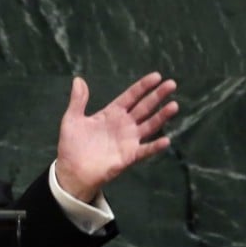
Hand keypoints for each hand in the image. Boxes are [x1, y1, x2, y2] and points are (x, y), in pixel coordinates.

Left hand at [55, 72, 177, 202]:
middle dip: (157, 96)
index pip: (131, 96)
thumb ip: (78, 101)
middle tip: (171, 84)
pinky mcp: (129, 156)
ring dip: (162, 116)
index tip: (157, 76)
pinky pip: (145, 150)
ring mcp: (128, 140)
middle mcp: (124, 124)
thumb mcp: (72, 119)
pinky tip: (166, 140)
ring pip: (149, 125)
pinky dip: (155, 146)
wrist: (71, 171)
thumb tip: (78, 79)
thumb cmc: (71, 145)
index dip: (143, 86)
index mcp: (111, 113)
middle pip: (144, 107)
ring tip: (174, 106)